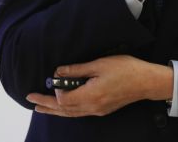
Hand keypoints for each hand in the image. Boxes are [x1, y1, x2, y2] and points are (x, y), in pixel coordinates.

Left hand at [26, 55, 172, 116]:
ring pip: (70, 114)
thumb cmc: (126, 69)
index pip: (63, 98)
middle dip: (46, 104)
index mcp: (90, 95)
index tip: (51, 78)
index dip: (55, 90)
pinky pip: (79, 113)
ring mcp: (97, 110)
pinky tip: (62, 108)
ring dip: (54, 110)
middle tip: (30, 99)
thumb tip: (58, 72)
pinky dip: (66, 111)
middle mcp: (92, 107)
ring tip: (40, 108)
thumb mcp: (100, 64)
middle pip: (63, 109)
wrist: (146, 82)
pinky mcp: (102, 110)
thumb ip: (77, 70)